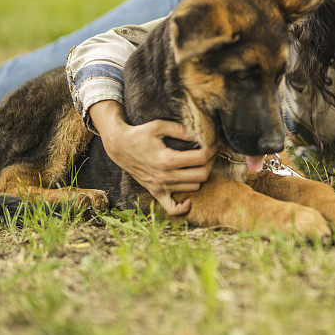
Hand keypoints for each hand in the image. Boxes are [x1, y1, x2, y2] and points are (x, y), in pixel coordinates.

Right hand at [89, 101, 215, 215]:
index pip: (200, 158)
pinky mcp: (155, 192)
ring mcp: (160, 186)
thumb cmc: (140, 134)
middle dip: (211, 162)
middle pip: (202, 174)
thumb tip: (200, 135)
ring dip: (202, 176)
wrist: (119, 147)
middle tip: (211, 152)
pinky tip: (190, 199)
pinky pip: (172, 208)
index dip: (212, 149)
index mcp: (167, 159)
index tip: (215, 142)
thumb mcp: (159, 126)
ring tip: (201, 164)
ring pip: (194, 187)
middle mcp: (165, 176)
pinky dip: (183, 207)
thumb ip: (181, 130)